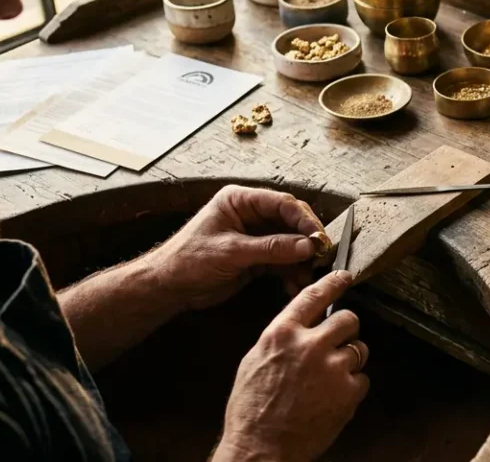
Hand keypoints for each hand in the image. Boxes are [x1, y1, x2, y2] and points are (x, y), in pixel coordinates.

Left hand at [147, 185, 326, 311]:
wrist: (167, 288)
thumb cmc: (189, 261)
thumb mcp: (231, 252)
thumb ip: (271, 248)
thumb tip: (307, 246)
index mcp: (241, 201)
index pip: (282, 203)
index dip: (304, 219)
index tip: (319, 238)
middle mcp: (251, 215)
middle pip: (290, 222)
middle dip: (306, 240)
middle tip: (322, 256)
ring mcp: (255, 237)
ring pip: (290, 243)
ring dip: (301, 260)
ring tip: (309, 276)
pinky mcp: (257, 258)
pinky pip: (282, 262)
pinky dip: (291, 273)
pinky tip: (296, 285)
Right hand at [215, 271, 369, 461]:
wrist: (259, 448)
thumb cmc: (251, 408)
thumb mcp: (255, 360)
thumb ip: (282, 338)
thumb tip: (302, 325)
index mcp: (282, 333)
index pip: (313, 295)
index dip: (333, 283)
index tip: (345, 276)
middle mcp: (309, 345)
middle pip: (348, 319)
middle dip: (346, 329)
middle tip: (338, 342)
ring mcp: (332, 368)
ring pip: (359, 348)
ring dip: (350, 359)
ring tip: (331, 377)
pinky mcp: (347, 392)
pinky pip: (362, 378)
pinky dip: (352, 387)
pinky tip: (333, 398)